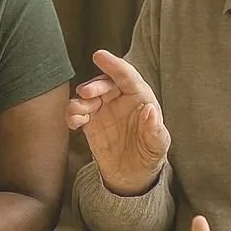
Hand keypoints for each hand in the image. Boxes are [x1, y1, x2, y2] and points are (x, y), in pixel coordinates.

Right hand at [66, 49, 170, 195]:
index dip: (114, 65)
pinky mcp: (90, 122)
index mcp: (140, 98)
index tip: (99, 55)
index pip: (127, 76)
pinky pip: (76, 112)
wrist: (132, 174)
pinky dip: (71, 114)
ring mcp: (103, 109)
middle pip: (104, 83)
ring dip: (79, 101)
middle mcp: (120, 99)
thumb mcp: (158, 146)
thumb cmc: (149, 155)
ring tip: (79, 114)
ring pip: (87, 96)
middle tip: (86, 93)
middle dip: (94, 85)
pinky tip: (75, 124)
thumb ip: (155, 130)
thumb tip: (150, 110)